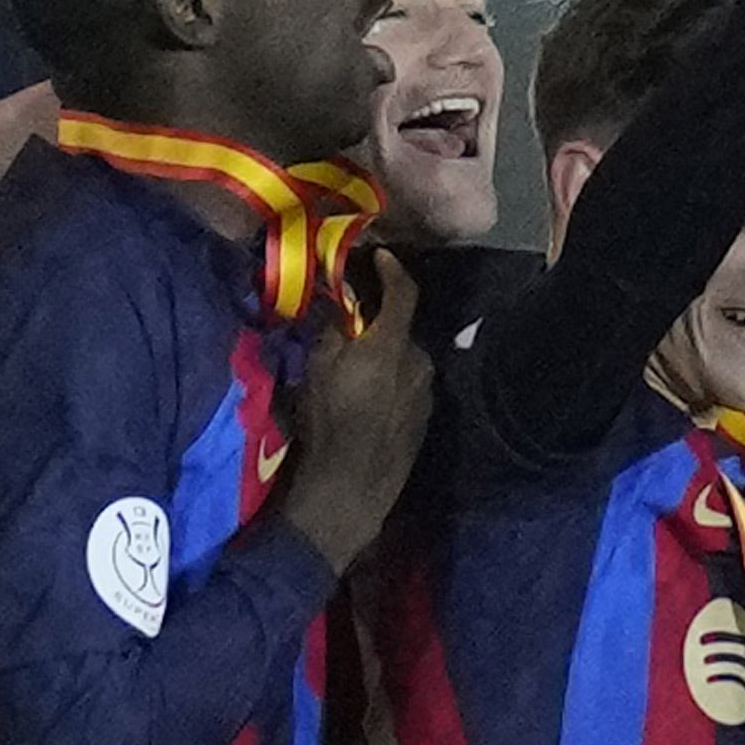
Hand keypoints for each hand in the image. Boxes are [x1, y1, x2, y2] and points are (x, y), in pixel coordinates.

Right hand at [272, 291, 438, 559]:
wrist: (351, 488)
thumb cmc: (328, 421)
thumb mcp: (317, 367)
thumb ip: (333, 329)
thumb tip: (340, 306)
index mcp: (394, 344)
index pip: (404, 292)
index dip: (393, 270)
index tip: (381, 256)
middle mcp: (420, 363)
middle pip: (401, 331)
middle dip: (378, 327)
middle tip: (350, 332)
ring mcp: (427, 394)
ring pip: (405, 361)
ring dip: (385, 358)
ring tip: (355, 374)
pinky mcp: (425, 420)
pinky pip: (408, 387)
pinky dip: (391, 383)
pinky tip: (368, 402)